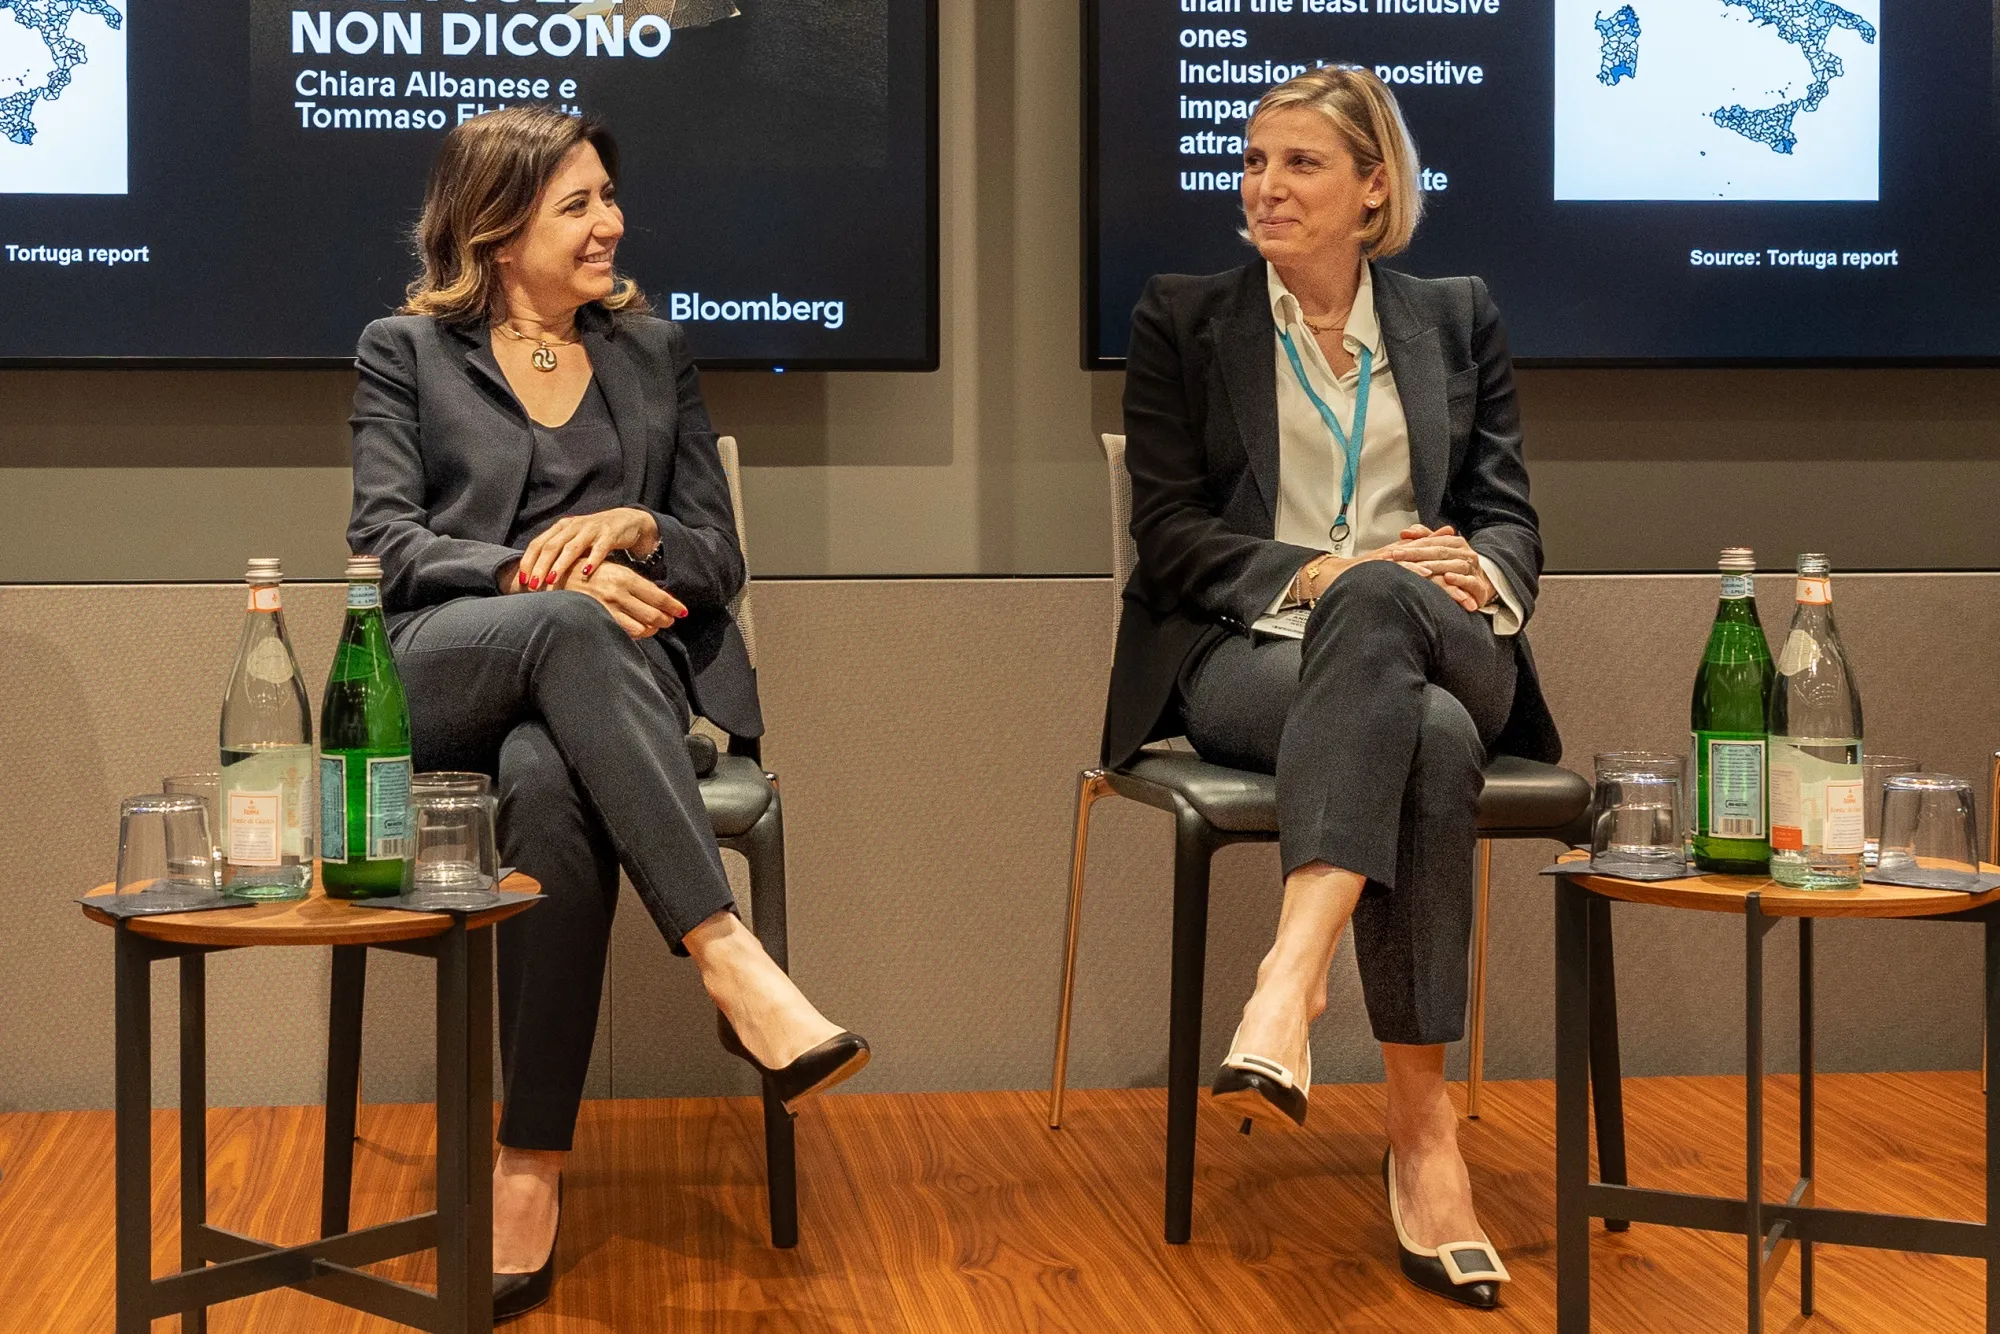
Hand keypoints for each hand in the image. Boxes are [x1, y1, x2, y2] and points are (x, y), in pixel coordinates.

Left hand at [516, 507, 660, 590]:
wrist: (625, 521)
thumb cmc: (594, 537)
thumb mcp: (573, 541)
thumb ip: (557, 554)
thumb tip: (535, 577)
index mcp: (561, 527)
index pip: (538, 544)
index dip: (528, 561)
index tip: (523, 580)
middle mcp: (573, 526)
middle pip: (551, 546)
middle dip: (540, 567)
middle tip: (533, 586)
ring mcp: (591, 529)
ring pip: (571, 548)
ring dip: (560, 565)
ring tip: (552, 581)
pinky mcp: (609, 534)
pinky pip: (599, 548)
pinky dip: (592, 560)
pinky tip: (586, 572)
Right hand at [552, 562, 686, 638]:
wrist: (554, 578)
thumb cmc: (588, 572)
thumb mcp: (613, 571)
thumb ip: (634, 584)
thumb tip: (656, 598)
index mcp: (626, 577)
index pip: (658, 596)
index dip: (673, 606)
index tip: (683, 612)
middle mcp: (619, 593)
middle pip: (654, 614)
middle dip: (665, 619)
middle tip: (670, 621)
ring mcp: (608, 608)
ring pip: (642, 627)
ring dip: (651, 629)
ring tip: (654, 627)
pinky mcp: (598, 619)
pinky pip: (625, 633)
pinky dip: (635, 634)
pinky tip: (638, 630)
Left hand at [1383, 524, 1493, 611]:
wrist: (1480, 585)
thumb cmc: (1454, 567)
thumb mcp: (1440, 552)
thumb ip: (1424, 539)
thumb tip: (1404, 532)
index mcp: (1455, 543)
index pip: (1431, 542)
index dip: (1412, 546)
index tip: (1393, 552)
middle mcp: (1465, 553)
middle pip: (1440, 552)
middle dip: (1417, 555)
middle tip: (1397, 558)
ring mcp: (1473, 568)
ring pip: (1454, 565)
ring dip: (1436, 566)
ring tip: (1420, 569)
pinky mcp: (1480, 586)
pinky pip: (1470, 581)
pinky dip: (1460, 579)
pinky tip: (1448, 578)